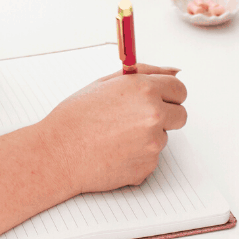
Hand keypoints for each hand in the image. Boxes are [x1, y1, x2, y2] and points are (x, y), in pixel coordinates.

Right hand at [38, 64, 187, 194]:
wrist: (58, 153)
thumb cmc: (75, 118)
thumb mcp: (105, 83)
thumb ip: (144, 73)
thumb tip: (173, 72)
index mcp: (144, 89)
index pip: (179, 90)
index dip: (169, 95)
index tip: (160, 99)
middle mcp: (153, 115)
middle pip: (180, 115)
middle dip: (165, 116)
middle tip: (136, 120)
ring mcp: (153, 143)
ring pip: (163, 138)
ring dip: (147, 137)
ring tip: (116, 137)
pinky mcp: (148, 166)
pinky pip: (151, 159)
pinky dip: (138, 157)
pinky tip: (114, 152)